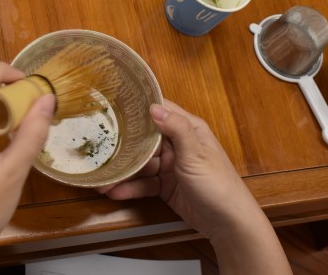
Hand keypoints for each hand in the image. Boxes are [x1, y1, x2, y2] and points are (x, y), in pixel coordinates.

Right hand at [98, 101, 291, 273]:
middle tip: (98, 144)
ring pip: (141, 163)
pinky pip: (144, 184)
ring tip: (101, 176)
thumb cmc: (218, 184)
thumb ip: (176, 128)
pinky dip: (130, 187)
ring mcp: (171, 166)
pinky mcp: (165, 186)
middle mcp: (178, 144)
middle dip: (123, 143)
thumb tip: (153, 106)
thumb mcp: (196, 153)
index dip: (139, 107)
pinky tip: (114, 191)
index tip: (113, 104)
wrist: (229, 224)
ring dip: (122, 170)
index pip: (161, 111)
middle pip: (145, 138)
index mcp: (188, 129)